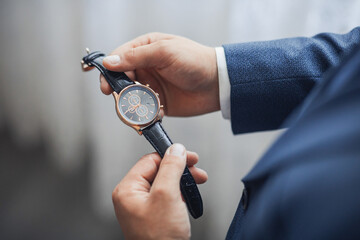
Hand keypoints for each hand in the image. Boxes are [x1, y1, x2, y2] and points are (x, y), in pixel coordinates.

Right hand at [100, 32, 218, 115]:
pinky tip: (154, 112)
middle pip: (121, 78)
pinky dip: (144, 113)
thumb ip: (137, 57)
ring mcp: (151, 85)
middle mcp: (146, 66)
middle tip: (120, 98)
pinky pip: (143, 109)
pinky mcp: (158, 102)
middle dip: (118, 89)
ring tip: (138, 107)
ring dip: (130, 103)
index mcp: (146, 48)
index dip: (110, 70)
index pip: (119, 57)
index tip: (106, 84)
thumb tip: (110, 62)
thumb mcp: (165, 52)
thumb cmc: (195, 61)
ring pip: (130, 95)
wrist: (217, 84)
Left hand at [112, 144, 207, 239]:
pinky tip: (189, 196)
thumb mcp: (167, 195)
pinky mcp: (154, 214)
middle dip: (180, 169)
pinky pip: (167, 196)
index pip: (150, 161)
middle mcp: (133, 197)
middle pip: (158, 171)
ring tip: (198, 182)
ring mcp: (143, 206)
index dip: (171, 156)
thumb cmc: (160, 238)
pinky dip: (180, 193)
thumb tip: (175, 149)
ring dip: (182, 180)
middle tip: (196, 170)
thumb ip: (171, 168)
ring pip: (165, 182)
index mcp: (128, 189)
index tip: (188, 156)